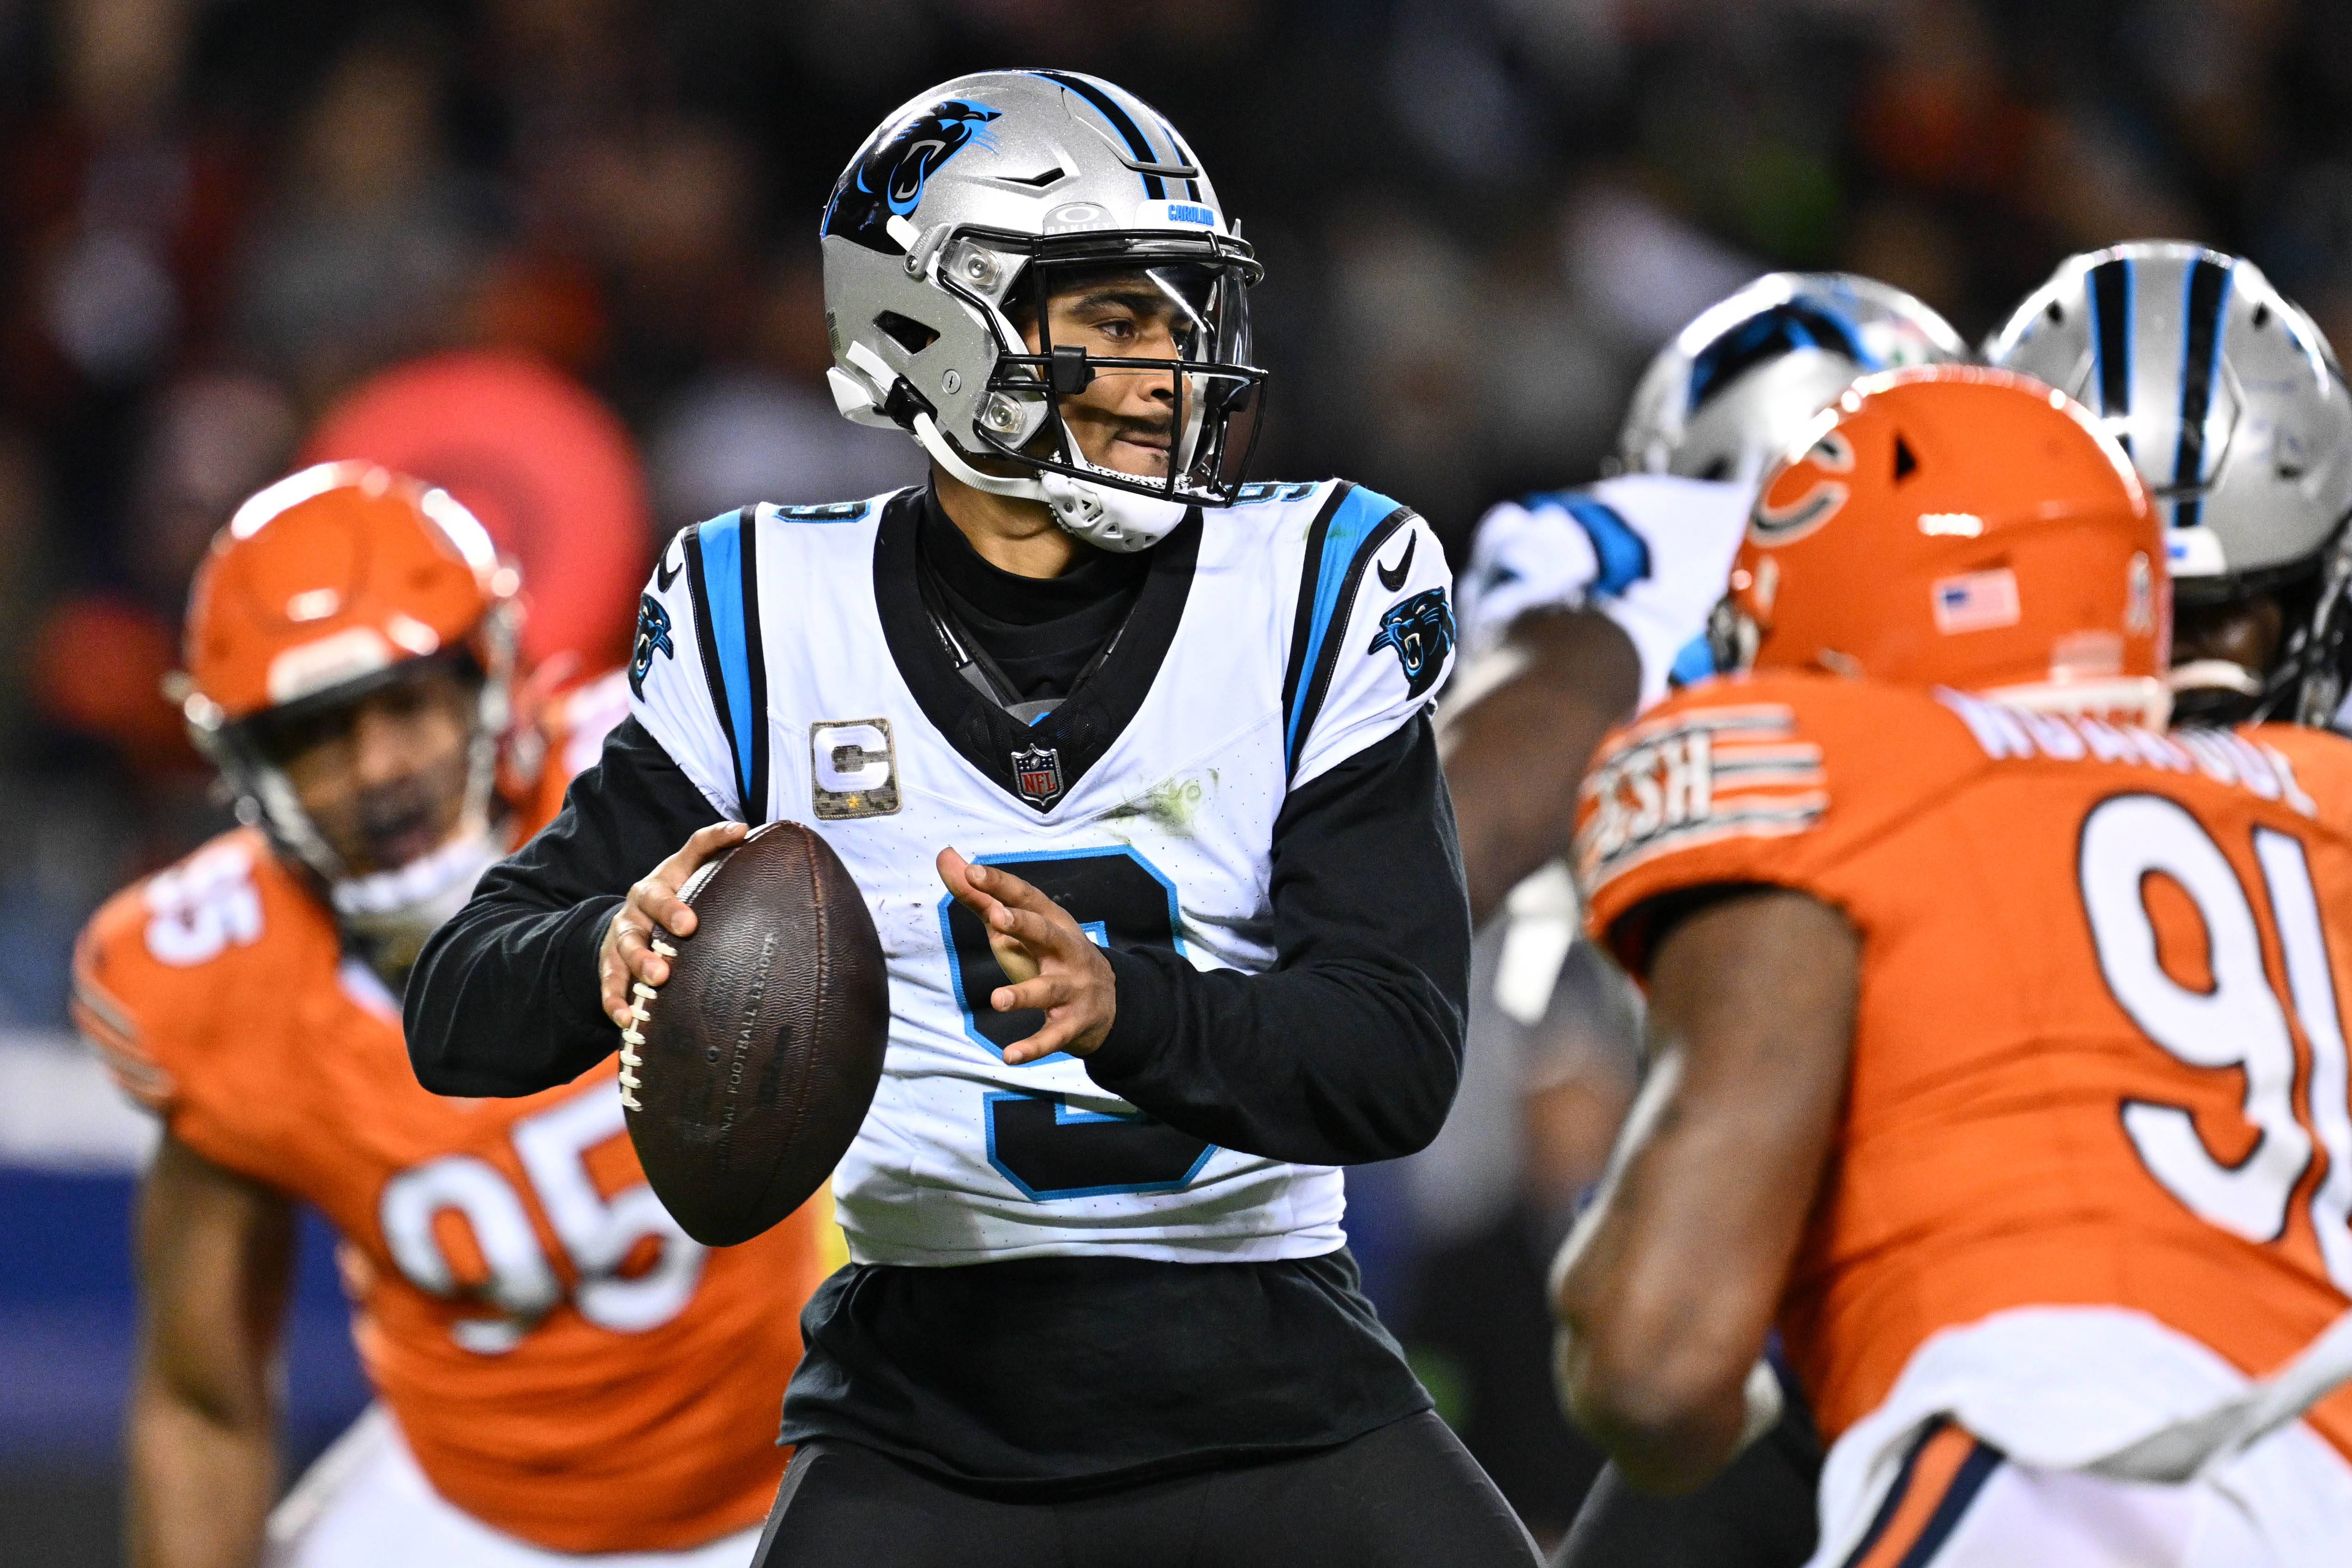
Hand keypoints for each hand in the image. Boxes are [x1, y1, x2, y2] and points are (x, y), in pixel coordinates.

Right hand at [601, 821, 746, 1026]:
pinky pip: (610, 984)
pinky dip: (615, 1002)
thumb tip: (743, 829)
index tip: (699, 907)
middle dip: (665, 918)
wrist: (633, 921)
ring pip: (625, 949)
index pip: (675, 873)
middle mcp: (637, 909)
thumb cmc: (674, 895)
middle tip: (686, 931)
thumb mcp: (690, 868)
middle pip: (646, 911)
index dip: (689, 877)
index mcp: (659, 884)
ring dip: (640, 964)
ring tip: (657, 979)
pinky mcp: (610, 966)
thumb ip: (712, 846)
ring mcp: (621, 938)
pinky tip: (625, 1019)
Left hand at [937, 847, 1116, 1064]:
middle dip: (1025, 924)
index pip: (1025, 897)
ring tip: (997, 999)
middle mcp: (1066, 950)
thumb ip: (979, 896)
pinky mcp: (1074, 1023)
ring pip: (1049, 989)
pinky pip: (1053, 1037)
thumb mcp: (1016, 929)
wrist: (1109, 1004)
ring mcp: (1073, 988)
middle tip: (997, 918)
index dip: (1000, 885)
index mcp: (1051, 922)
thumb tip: (945, 855)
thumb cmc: (1049, 958)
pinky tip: (1009, 1056)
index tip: (971, 872)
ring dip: (1025, 994)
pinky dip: (1033, 1047)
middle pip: (1046, 933)